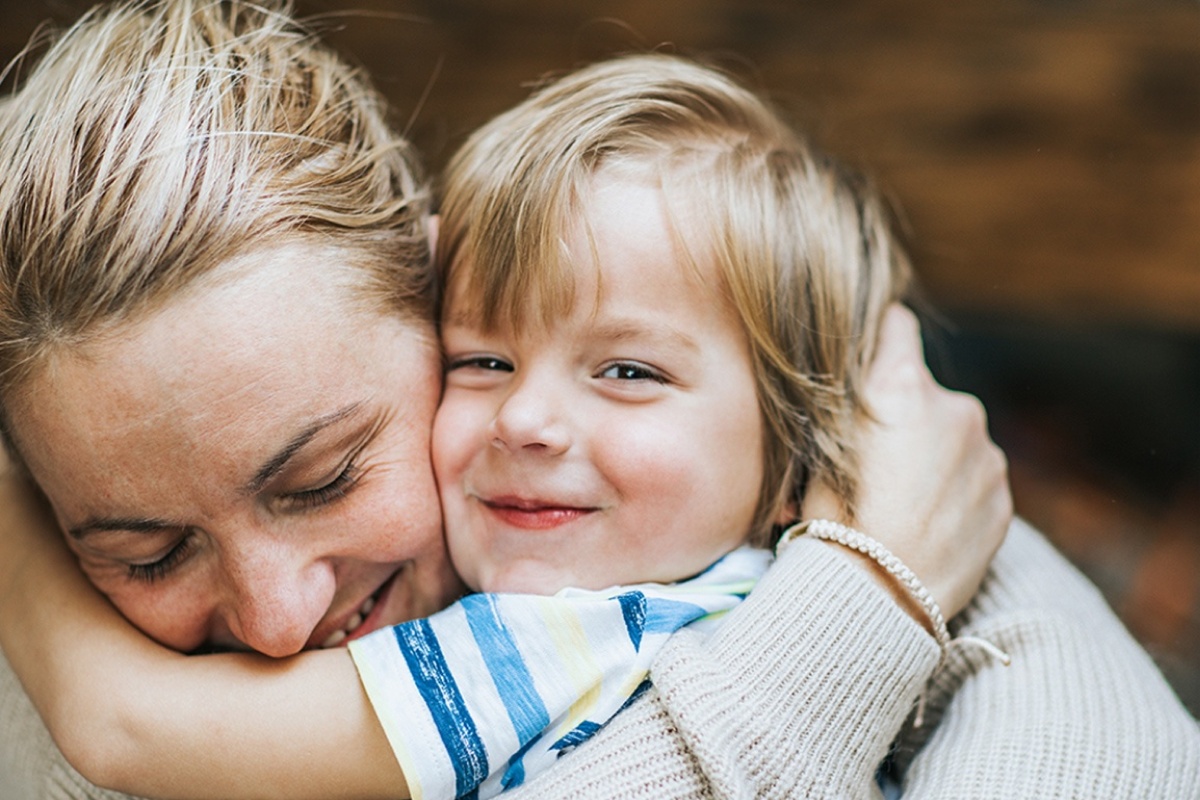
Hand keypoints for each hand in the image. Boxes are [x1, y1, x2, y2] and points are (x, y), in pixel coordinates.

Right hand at [802, 305, 1010, 618]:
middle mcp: (954, 408)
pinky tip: (925, 525)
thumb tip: (849, 379)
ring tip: (900, 504)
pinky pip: (974, 479)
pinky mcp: (1003, 497)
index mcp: (902, 387)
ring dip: (932, 458)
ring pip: (953, 439)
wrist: (880, 599)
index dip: (879, 338)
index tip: (869, 357)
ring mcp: (986, 454)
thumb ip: (841, 405)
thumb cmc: (833, 523)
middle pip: (925, 392)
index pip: (896, 324)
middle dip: (904, 415)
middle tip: (872, 462)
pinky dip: (953, 493)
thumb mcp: (815, 451)